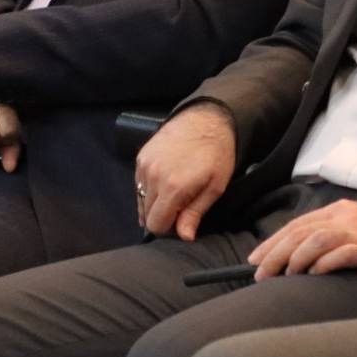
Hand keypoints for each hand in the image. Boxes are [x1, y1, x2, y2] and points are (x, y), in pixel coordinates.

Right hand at [133, 103, 235, 239]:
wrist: (207, 118)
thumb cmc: (217, 154)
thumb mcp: (215, 187)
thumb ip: (195, 213)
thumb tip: (184, 237)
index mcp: (173, 188)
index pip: (156, 225)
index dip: (168, 229)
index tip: (180, 223)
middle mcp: (153, 177)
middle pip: (147, 214)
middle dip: (161, 217)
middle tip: (180, 208)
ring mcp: (144, 165)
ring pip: (140, 199)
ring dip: (154, 203)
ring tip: (173, 193)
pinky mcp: (141, 156)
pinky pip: (138, 183)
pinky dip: (148, 188)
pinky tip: (164, 181)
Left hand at [246, 200, 356, 279]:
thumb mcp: (356, 228)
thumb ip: (330, 236)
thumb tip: (298, 256)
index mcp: (338, 212)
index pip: (297, 225)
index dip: (273, 242)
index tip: (254, 260)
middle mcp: (345, 217)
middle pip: (301, 231)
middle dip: (276, 253)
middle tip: (259, 274)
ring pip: (317, 239)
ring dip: (295, 258)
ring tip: (282, 276)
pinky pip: (344, 253)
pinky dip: (325, 263)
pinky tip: (314, 274)